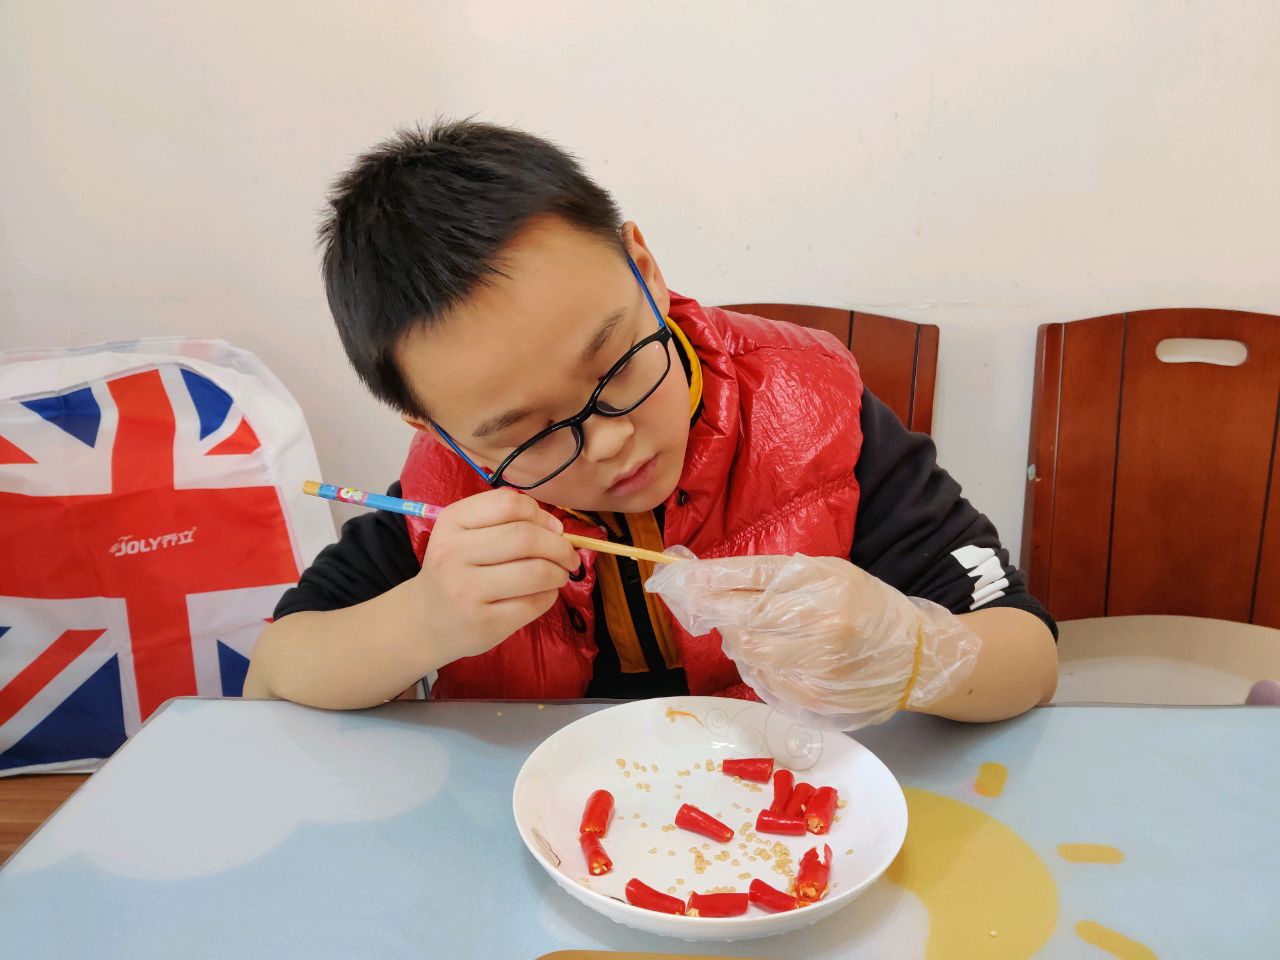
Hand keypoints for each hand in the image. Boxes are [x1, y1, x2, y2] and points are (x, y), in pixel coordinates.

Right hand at [415, 488, 581, 663]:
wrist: (425, 621)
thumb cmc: (456, 570)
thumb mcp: (466, 534)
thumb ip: (508, 521)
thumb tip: (557, 529)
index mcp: (451, 522)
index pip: (509, 504)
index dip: (541, 514)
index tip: (552, 529)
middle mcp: (454, 553)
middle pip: (525, 537)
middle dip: (559, 546)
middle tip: (568, 556)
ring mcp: (467, 591)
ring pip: (536, 572)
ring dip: (559, 573)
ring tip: (558, 575)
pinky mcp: (484, 623)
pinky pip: (534, 603)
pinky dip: (549, 596)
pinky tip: (542, 595)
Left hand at [646, 551, 979, 728]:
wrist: (914, 657)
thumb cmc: (863, 603)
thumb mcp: (822, 572)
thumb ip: (764, 574)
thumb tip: (699, 576)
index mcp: (820, 587)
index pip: (745, 582)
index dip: (703, 582)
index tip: (673, 579)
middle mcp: (818, 628)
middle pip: (736, 622)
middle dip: (722, 614)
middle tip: (726, 607)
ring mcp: (814, 671)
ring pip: (744, 654)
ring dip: (741, 641)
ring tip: (770, 632)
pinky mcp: (809, 702)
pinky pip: (760, 681)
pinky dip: (759, 667)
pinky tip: (784, 658)